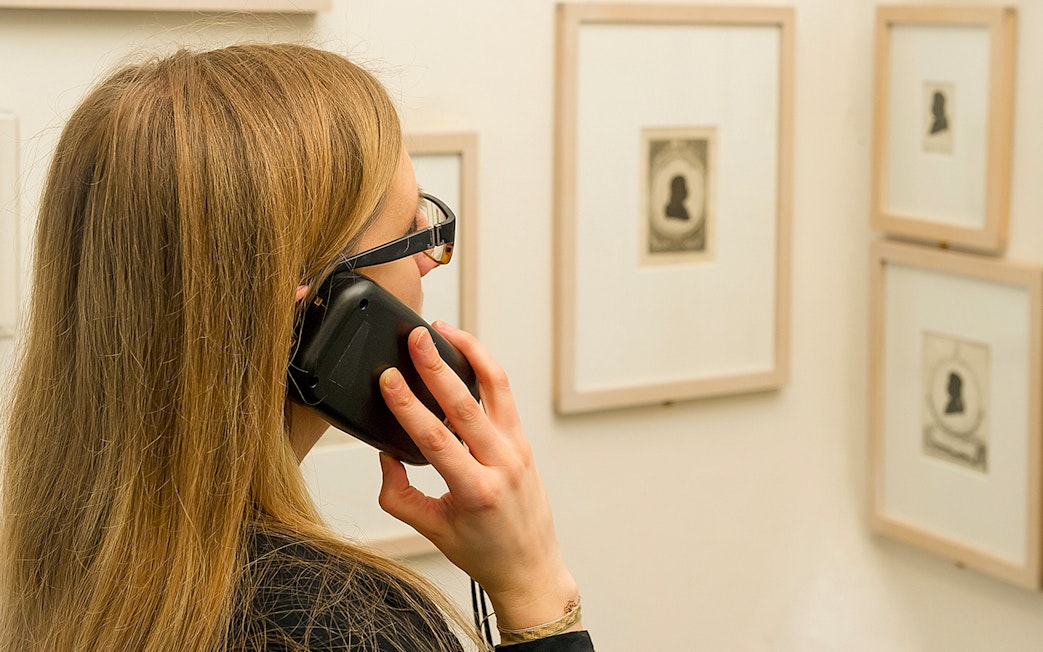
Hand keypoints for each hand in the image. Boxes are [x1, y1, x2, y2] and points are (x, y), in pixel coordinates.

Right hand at [377, 322, 579, 630]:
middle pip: (466, 405)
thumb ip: (399, 495)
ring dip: (470, 353)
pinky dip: (485, 369)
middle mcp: (502, 464)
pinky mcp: (523, 441)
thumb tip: (386, 455)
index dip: (408, 406)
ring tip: (445, 330)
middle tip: (417, 338)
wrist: (530, 567)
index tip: (389, 379)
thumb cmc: (484, 552)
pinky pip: (504, 396)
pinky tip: (466, 352)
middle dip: (437, 366)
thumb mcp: (432, 529)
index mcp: (476, 491)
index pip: (436, 439)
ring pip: (496, 388)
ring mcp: (517, 449)